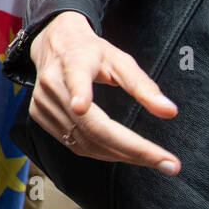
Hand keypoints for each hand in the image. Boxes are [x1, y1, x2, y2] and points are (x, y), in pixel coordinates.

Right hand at [28, 10, 180, 171]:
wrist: (55, 45)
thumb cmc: (91, 53)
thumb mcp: (120, 60)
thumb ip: (143, 86)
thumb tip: (169, 111)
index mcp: (73, 62)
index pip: (75, 77)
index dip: (79, 92)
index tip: (81, 105)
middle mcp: (51, 83)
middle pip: (90, 125)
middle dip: (132, 149)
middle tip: (168, 163)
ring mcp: (41, 102)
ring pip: (83, 141)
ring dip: (121, 155)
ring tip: (151, 159)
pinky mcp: (38, 115)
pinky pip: (74, 144)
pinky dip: (102, 153)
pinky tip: (123, 153)